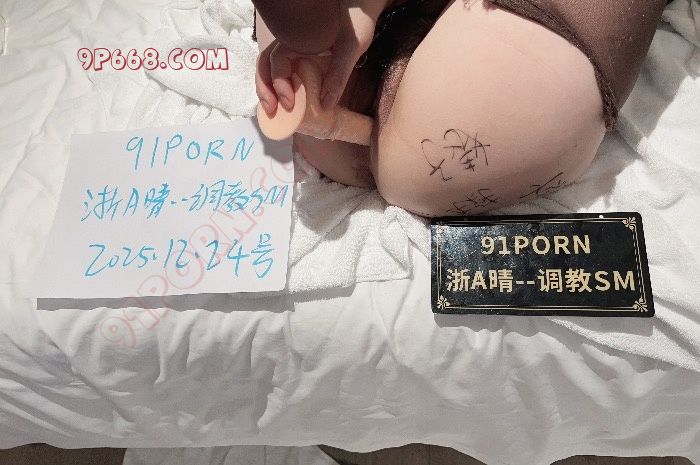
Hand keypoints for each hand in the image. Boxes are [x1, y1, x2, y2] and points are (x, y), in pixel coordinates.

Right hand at [255, 0, 385, 113]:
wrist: (359, 11)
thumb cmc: (354, 24)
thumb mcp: (350, 47)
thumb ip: (338, 74)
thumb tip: (325, 105)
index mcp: (297, 37)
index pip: (276, 59)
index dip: (278, 82)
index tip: (289, 102)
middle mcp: (289, 42)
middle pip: (265, 64)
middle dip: (264, 88)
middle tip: (271, 110)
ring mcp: (293, 49)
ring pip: (269, 67)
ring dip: (267, 89)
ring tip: (272, 110)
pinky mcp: (299, 57)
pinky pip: (282, 70)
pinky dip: (278, 87)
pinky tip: (285, 102)